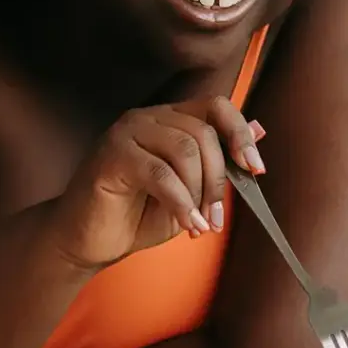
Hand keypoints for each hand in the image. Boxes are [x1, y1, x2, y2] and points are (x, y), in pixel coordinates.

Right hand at [55, 97, 266, 269]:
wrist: (88, 242)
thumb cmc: (138, 215)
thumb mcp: (191, 191)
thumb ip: (220, 161)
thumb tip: (260, 129)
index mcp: (169, 119)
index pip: (216, 106)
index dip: (240, 133)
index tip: (256, 169)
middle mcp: (148, 118)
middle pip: (203, 133)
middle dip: (218, 180)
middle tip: (215, 218)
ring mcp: (126, 132)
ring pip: (185, 150)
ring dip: (200, 193)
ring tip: (199, 225)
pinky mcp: (110, 155)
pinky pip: (160, 174)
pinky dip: (181, 203)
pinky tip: (188, 224)